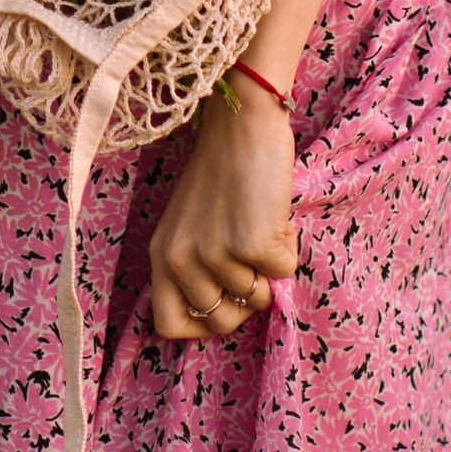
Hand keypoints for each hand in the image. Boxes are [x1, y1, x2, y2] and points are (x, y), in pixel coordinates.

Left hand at [151, 81, 297, 342]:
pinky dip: (288, 247)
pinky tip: (276, 215)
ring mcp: (216, 255)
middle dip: (245, 299)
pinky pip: (284, 271)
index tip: (225, 306)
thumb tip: (232, 308)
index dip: (202, 325)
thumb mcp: (189, 225)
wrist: (243, 126)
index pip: (169, 324)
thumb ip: (196, 267)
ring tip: (261, 224)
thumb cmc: (221, 172)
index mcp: (162, 256)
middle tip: (251, 262)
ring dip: (268, 267)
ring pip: (257, 297)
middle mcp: (182, 261)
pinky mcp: (252, 245)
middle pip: (220, 320)